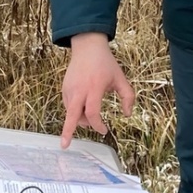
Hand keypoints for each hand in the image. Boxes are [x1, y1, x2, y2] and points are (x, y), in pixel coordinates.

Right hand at [60, 32, 135, 146]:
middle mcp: (79, 89)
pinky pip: (68, 106)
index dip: (98, 125)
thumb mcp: (121, 78)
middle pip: (72, 115)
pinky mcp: (64, 88)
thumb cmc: (105, 63)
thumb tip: (127, 115)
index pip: (93, 112)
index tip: (104, 130)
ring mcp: (70, 89)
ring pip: (71, 112)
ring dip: (80, 120)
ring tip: (91, 118)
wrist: (87, 47)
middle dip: (68, 131)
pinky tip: (84, 108)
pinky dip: (75, 112)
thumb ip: (128, 97)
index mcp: (94, 87)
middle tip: (65, 145)